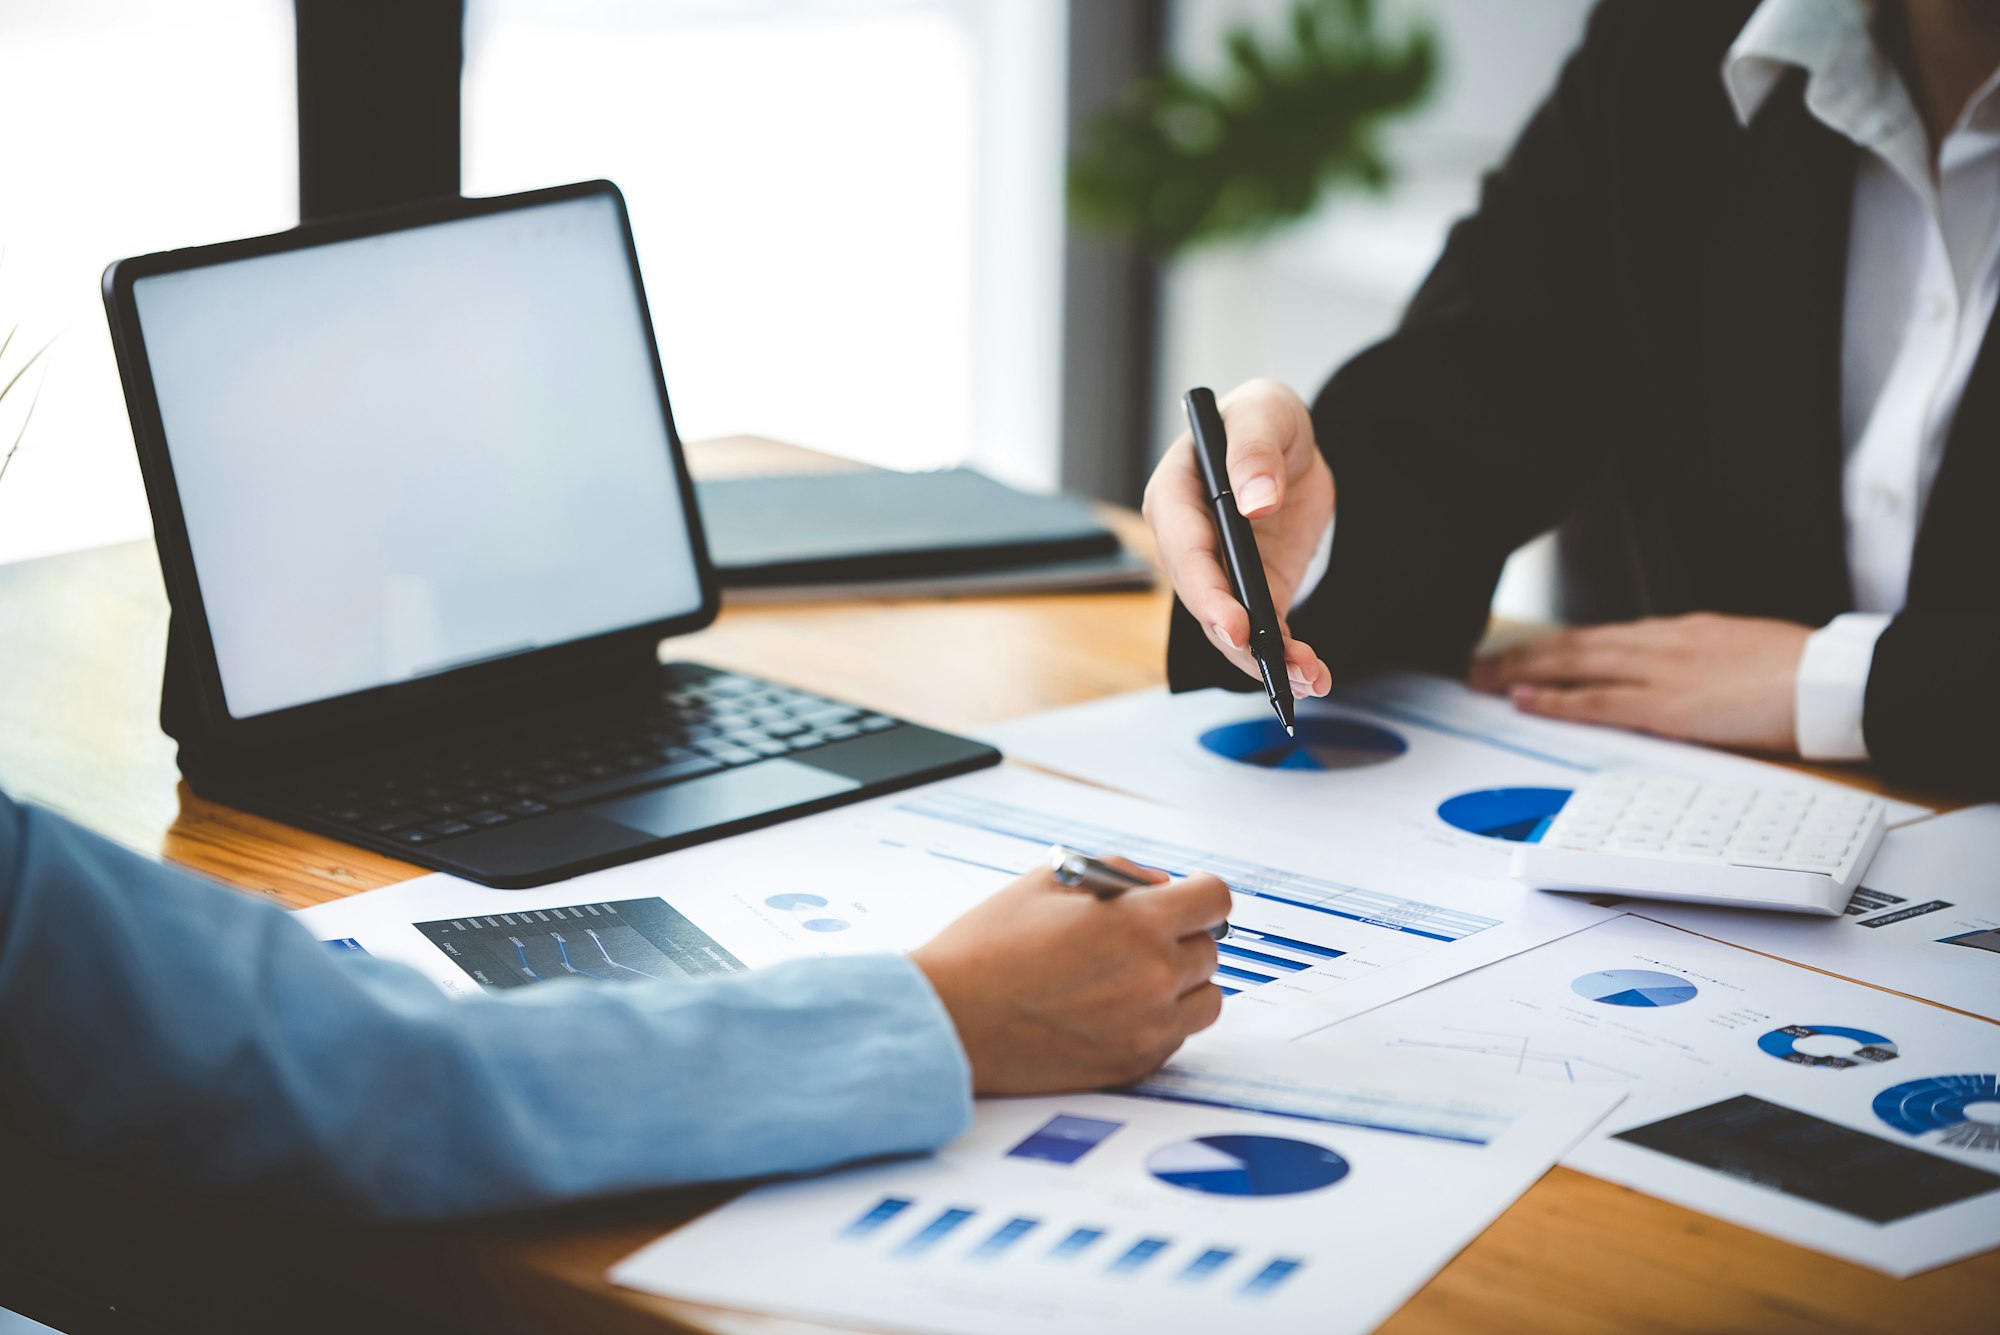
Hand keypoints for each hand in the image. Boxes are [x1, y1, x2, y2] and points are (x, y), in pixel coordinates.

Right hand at [910, 860, 1229, 1094]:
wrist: (948, 1020)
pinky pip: (1176, 1037)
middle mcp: (1155, 977)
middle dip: (1180, 937)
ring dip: (1181, 984)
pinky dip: (1158, 1022)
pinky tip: (1111, 1010)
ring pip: (1205, 999)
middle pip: (1209, 949)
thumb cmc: (987, 947)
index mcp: (1138, 923)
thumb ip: (1116, 872)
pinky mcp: (1134, 1065)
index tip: (1185, 898)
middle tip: (1135, 939)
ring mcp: (1149, 1027)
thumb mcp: (1047, 883)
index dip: (1199, 894)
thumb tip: (1158, 884)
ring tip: (1131, 977)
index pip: (1215, 899)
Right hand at [1142, 378, 1333, 695]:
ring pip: (1229, 628)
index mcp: (1175, 494)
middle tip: (1274, 666)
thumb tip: (1255, 499)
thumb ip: (1255, 450)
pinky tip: (1314, 674)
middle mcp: (1186, 542)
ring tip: (1308, 677)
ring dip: (1264, 660)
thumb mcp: (1264, 412)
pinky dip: (1285, 657)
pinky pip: (1261, 633)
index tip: (1235, 622)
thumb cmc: (1263, 420)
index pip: (1183, 549)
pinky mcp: (1251, 593)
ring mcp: (1217, 574)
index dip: (1206, 590)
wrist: (1290, 446)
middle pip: (1202, 600)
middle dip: (1236, 638)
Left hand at [1470, 613, 1812, 752]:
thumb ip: (1698, 661)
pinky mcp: (1668, 705)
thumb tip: (1677, 674)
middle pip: (1574, 644)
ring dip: (1523, 672)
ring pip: (1575, 664)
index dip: (1555, 646)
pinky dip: (1558, 700)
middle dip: (1522, 655)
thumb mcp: (1738, 652)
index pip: (1601, 636)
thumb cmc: (1798, 670)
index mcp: (1678, 632)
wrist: (1831, 678)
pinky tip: (1525, 699)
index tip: (1522, 653)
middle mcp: (1660, 643)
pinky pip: (1599, 701)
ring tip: (1483, 680)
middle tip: (1478, 666)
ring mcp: (1660, 671)